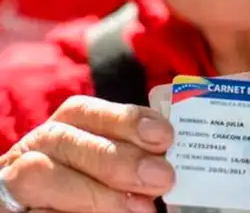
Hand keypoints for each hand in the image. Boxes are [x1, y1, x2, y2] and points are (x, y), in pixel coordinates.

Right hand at [0, 96, 173, 212]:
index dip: (125, 120)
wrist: (46, 208)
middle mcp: (36, 147)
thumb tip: (170, 159)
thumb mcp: (116, 156)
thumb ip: (138, 153)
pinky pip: (37, 211)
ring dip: (94, 193)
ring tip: (139, 209)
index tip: (165, 136)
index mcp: (66, 125)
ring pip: (39, 175)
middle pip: (65, 141)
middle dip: (117, 159)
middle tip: (162, 179)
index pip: (86, 110)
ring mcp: (15, 180)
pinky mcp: (10, 209)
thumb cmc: (94, 178)